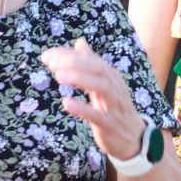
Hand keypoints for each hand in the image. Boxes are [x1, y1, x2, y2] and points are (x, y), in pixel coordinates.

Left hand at [41, 37, 143, 160]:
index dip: (68, 55)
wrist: (134, 138)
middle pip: (97, 69)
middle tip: (51, 64)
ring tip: (58, 76)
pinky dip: (82, 108)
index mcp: (110, 76)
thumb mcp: (103, 83)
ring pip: (100, 87)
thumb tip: (80, 42)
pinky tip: (66, 103)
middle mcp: (114, 87)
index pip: (90, 60)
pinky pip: (97, 115)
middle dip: (74, 63)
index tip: (46, 56)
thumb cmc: (115, 108)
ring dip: (80, 79)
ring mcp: (114, 106)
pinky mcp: (110, 124)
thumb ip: (91, 63)